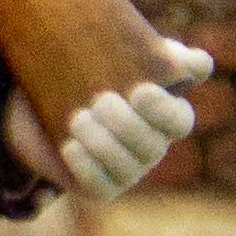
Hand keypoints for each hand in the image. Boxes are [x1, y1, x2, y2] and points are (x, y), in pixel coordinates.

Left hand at [15, 38, 212, 202]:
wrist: (45, 98)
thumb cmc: (91, 67)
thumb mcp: (116, 48)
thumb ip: (151, 48)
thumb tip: (190, 60)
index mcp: (164, 113)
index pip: (179, 119)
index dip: (164, 109)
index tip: (139, 90)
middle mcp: (152, 146)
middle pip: (152, 146)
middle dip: (127, 125)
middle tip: (101, 100)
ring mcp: (129, 170)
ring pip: (127, 167)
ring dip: (103, 144)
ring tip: (79, 119)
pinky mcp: (102, 188)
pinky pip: (100, 185)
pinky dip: (86, 166)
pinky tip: (69, 146)